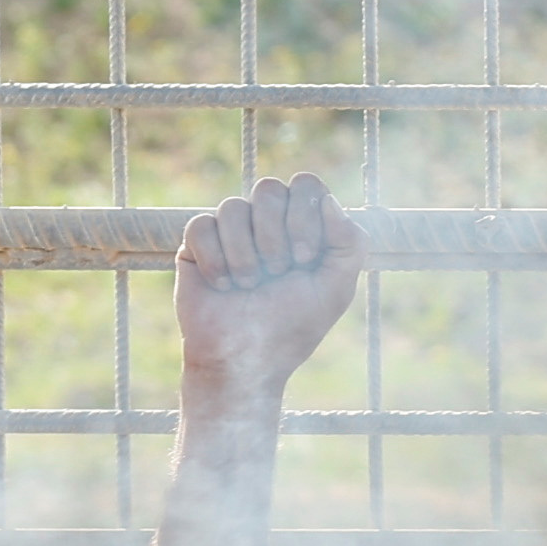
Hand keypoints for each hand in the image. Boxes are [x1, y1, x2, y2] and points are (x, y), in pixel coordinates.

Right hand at [174, 174, 367, 432]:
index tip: (304, 259)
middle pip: (268, 188)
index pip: (306, 185)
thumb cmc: (292, 325)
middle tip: (276, 271)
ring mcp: (231, 230)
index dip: (304, 216)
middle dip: (274, 235)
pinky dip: (215, 259)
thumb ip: (349, 243)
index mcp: (303, 225)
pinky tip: (223, 285)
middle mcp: (267, 221)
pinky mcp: (196, 244)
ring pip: (232, 207)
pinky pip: (201, 225)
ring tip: (248, 285)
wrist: (246, 360)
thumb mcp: (336, 289)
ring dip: (244, 254)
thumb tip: (328, 200)